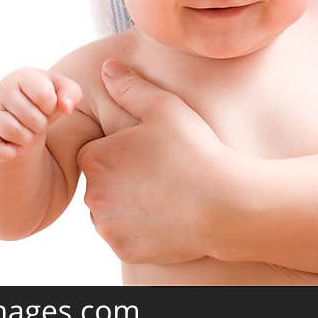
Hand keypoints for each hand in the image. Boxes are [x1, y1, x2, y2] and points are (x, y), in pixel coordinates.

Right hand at [0, 68, 81, 161]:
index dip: (51, 106)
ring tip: (26, 130)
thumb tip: (67, 107)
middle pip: (32, 118)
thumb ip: (72, 93)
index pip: (45, 96)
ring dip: (27, 138)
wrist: (15, 117)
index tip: (46, 104)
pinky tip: (14, 146)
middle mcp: (2, 91)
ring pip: (14, 133)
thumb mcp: (61, 91)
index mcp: (23, 77)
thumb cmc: (43, 101)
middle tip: (36, 120)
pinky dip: (10, 152)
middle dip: (40, 124)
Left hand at [77, 60, 233, 263]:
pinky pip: (126, 235)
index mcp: (96, 158)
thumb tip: (107, 68)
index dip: (124, 150)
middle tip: (162, 171)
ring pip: (112, 210)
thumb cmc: (195, 151)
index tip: (151, 150)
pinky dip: (142, 228)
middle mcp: (92, 195)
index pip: (97, 152)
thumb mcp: (164, 107)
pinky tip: (169, 215)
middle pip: (102, 182)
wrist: (226, 205)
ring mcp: (108, 226)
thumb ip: (130, 87)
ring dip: (129, 204)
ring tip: (167, 193)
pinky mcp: (125, 249)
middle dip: (124, 177)